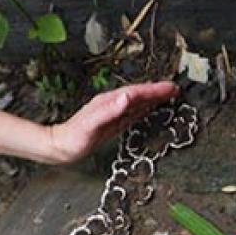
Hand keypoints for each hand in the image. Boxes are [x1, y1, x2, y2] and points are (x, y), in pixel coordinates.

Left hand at [48, 81, 179, 163]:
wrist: (59, 147)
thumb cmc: (74, 138)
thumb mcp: (92, 124)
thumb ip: (110, 111)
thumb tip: (127, 97)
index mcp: (108, 102)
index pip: (136, 92)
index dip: (154, 90)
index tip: (171, 87)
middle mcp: (111, 105)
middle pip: (138, 95)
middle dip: (157, 92)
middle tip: (176, 90)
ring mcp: (111, 114)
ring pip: (136, 103)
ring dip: (152, 99)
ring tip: (168, 96)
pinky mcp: (111, 124)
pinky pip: (131, 114)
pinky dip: (143, 110)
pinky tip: (148, 110)